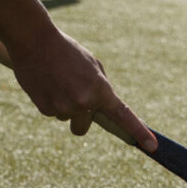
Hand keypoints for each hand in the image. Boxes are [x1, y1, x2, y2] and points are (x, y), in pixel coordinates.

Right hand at [10, 30, 157, 152]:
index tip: (152, 146)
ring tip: (57, 82)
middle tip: (71, 93)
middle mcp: (84, 103)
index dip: (139, 132)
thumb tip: (101, 109)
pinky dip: (50, 101)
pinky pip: (52, 112)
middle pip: (84, 126)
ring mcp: (64, 108)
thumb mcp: (93, 65)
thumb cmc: (66, 50)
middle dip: (79, 116)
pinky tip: (46, 83)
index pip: (123, 116)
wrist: (34, 40)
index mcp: (100, 89)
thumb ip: (100, 88)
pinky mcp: (45, 109)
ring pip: (67, 118)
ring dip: (64, 105)